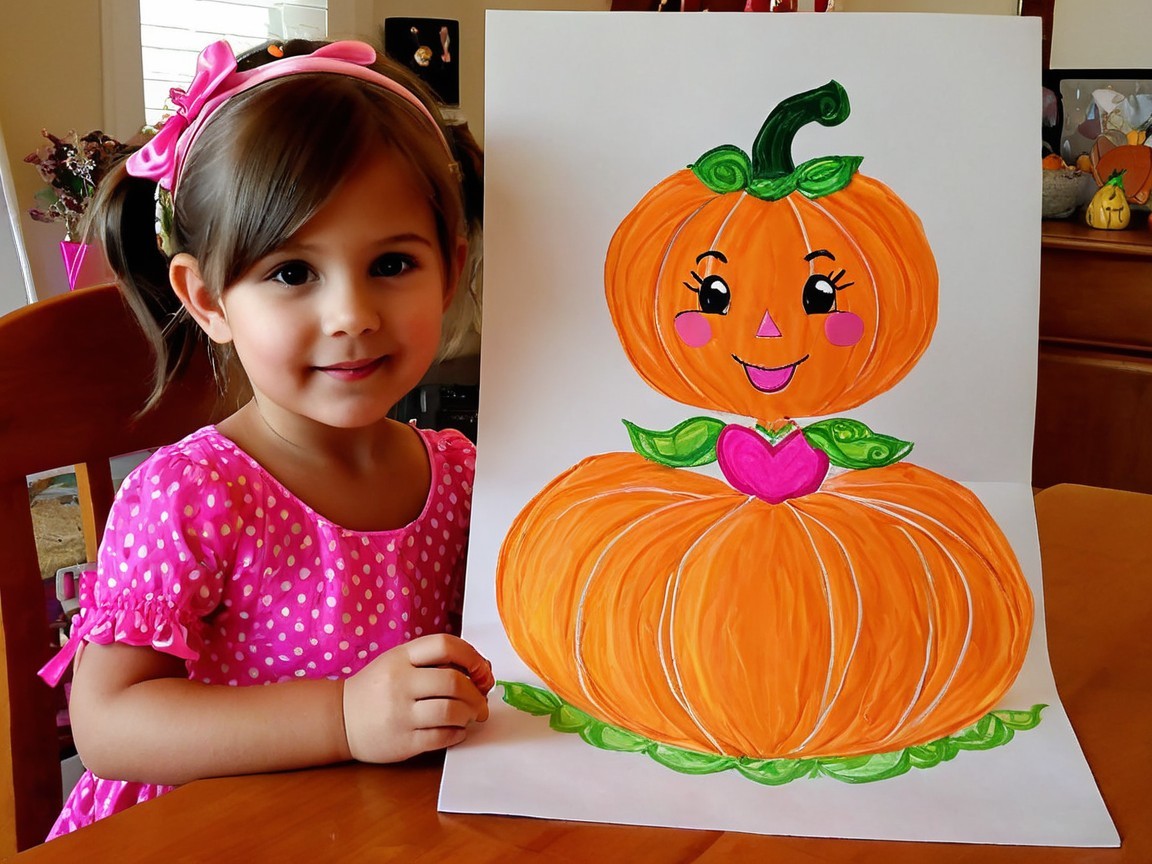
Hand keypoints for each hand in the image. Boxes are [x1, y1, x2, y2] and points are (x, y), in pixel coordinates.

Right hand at [341, 633, 493, 762]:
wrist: (340, 719)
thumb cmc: (377, 688)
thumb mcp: (399, 663)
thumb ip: (435, 662)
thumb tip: (483, 670)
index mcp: (401, 657)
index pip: (445, 645)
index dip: (472, 655)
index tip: (482, 670)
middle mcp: (400, 682)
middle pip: (453, 681)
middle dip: (476, 692)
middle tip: (481, 700)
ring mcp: (400, 713)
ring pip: (451, 711)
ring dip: (470, 714)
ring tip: (470, 716)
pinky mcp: (402, 742)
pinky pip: (442, 737)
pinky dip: (458, 733)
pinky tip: (457, 730)